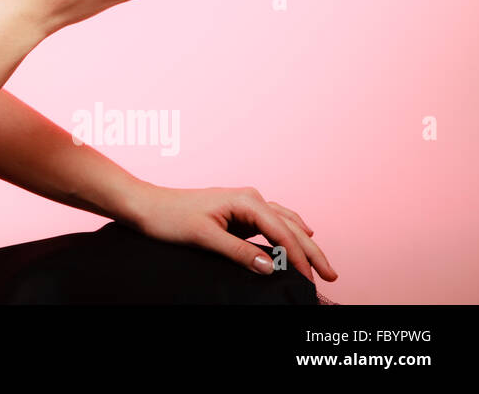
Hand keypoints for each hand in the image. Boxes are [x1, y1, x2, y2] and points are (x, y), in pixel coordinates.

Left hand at [127, 183, 337, 283]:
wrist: (147, 205)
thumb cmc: (170, 217)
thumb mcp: (204, 237)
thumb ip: (239, 252)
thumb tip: (270, 267)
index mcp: (246, 200)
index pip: (283, 232)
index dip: (300, 258)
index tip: (311, 280)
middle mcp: (251, 198)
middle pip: (291, 226)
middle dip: (312, 251)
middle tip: (331, 276)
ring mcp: (246, 205)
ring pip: (285, 224)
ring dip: (304, 244)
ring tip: (320, 266)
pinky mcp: (239, 214)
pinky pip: (272, 225)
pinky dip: (288, 237)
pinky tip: (297, 244)